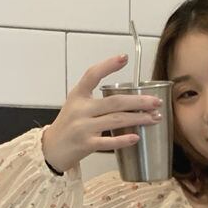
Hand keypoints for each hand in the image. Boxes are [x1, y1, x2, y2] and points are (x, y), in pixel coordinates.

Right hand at [42, 54, 163, 172]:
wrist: (51, 150)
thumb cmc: (68, 127)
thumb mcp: (76, 106)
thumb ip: (95, 99)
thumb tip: (127, 97)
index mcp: (78, 96)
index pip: (93, 75)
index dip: (108, 65)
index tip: (124, 58)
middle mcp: (81, 109)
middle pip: (114, 101)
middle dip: (138, 101)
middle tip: (156, 102)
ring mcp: (83, 127)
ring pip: (116, 120)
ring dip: (138, 119)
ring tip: (154, 118)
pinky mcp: (86, 144)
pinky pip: (108, 141)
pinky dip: (123, 139)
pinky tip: (136, 137)